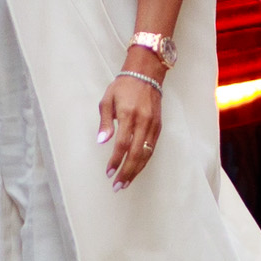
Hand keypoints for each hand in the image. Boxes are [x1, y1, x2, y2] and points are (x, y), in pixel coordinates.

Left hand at [99, 55, 165, 188]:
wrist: (146, 75)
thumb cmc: (123, 87)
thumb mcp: (107, 100)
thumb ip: (105, 122)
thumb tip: (102, 142)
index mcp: (128, 115)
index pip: (122, 144)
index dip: (116, 160)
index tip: (109, 172)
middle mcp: (143, 122)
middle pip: (136, 153)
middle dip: (127, 172)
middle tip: (118, 186)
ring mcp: (153, 125)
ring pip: (146, 154)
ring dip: (136, 170)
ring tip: (126, 183)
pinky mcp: (158, 127)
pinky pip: (152, 148)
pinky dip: (144, 161)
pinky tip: (136, 169)